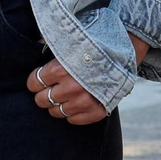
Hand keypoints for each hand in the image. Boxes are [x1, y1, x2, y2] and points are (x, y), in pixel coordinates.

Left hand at [26, 33, 149, 124]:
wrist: (125, 51)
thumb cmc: (94, 42)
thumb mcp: (71, 39)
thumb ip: (52, 44)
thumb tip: (35, 44)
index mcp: (61, 68)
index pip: (35, 82)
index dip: (35, 80)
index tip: (39, 79)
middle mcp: (71, 87)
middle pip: (42, 100)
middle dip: (43, 93)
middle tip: (50, 88)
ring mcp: (84, 101)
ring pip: (56, 112)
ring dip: (56, 104)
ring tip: (63, 94)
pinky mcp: (96, 111)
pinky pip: (72, 120)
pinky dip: (71, 112)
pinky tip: (75, 101)